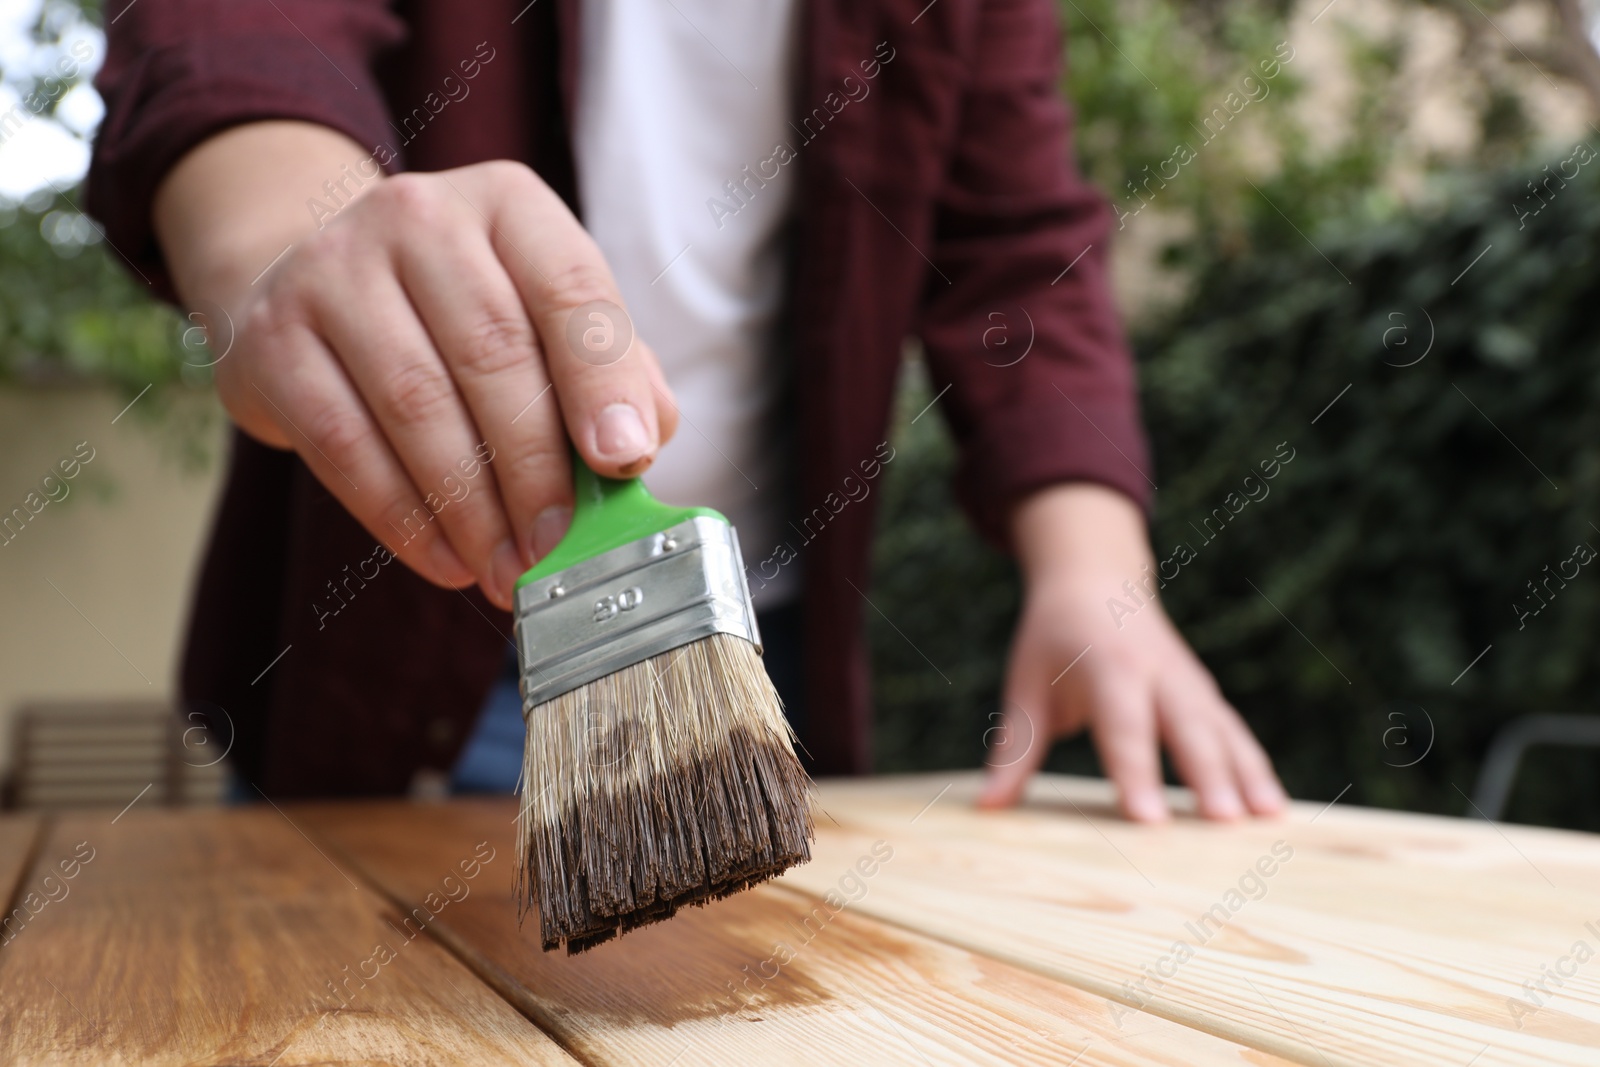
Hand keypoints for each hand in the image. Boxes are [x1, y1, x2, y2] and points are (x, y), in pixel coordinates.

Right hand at [155, 123, 677, 610]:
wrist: (305, 282)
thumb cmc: (457, 315)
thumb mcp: (541, 314)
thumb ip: (607, 369)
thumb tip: (643, 439)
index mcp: (508, 205)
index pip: (570, 288)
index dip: (603, 381)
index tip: (624, 461)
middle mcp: (419, 217)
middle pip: (493, 354)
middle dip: (536, 469)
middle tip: (560, 548)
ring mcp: (332, 269)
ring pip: (417, 404)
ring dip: (473, 507)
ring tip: (509, 570)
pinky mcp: (273, 338)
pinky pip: (344, 444)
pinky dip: (404, 517)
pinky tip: (448, 558)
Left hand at [978, 483, 1285, 820]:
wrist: (1095, 579)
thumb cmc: (1054, 638)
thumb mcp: (1025, 684)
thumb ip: (1014, 748)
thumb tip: (987, 807)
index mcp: (1107, 665)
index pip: (1123, 725)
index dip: (1136, 771)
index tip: (1148, 820)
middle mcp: (1156, 671)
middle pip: (1186, 726)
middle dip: (1207, 775)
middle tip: (1223, 825)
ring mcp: (1187, 679)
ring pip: (1222, 728)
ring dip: (1245, 773)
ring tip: (1264, 821)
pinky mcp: (1204, 692)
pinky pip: (1234, 730)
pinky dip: (1255, 766)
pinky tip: (1273, 808)